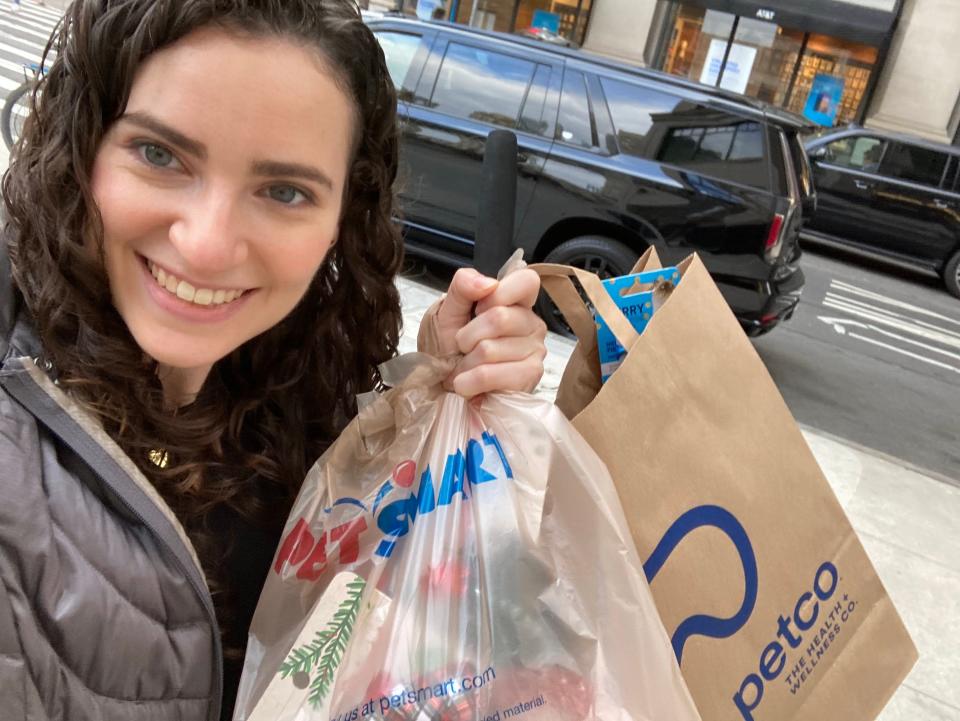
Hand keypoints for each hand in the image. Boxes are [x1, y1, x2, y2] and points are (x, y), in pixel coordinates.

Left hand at [429, 267, 546, 397]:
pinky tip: (469, 385)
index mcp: (515, 302)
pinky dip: (468, 382)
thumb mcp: (445, 311)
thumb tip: (489, 284)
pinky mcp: (528, 379)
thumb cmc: (446, 348)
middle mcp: (531, 324)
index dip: (498, 294)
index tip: (478, 310)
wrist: (439, 387)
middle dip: (467, 336)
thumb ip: (462, 287)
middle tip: (462, 348)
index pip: (527, 281)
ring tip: (465, 369)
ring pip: (489, 350)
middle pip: (499, 318)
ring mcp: (535, 352)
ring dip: (465, 363)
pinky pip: (489, 374)